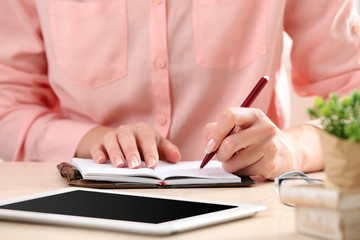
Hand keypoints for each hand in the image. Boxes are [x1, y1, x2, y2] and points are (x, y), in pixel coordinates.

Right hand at [75, 123, 180, 168]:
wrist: (124, 139)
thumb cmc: (143, 143)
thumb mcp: (158, 145)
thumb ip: (168, 151)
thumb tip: (176, 158)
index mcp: (142, 130)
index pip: (147, 138)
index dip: (150, 151)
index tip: (153, 164)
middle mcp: (126, 131)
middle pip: (128, 138)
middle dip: (131, 152)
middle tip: (135, 166)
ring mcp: (112, 137)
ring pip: (111, 140)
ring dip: (115, 153)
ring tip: (120, 166)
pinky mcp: (100, 144)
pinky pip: (97, 147)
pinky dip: (97, 153)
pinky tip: (101, 161)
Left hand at [203, 107, 323, 178]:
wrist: (288, 152)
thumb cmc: (256, 139)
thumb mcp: (241, 127)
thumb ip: (218, 129)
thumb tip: (208, 143)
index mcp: (254, 115)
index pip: (229, 116)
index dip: (215, 133)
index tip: (209, 146)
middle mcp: (264, 128)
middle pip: (229, 143)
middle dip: (219, 154)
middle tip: (221, 156)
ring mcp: (270, 146)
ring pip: (234, 162)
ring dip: (228, 165)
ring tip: (235, 161)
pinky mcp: (271, 164)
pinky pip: (243, 172)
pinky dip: (240, 172)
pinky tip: (247, 166)